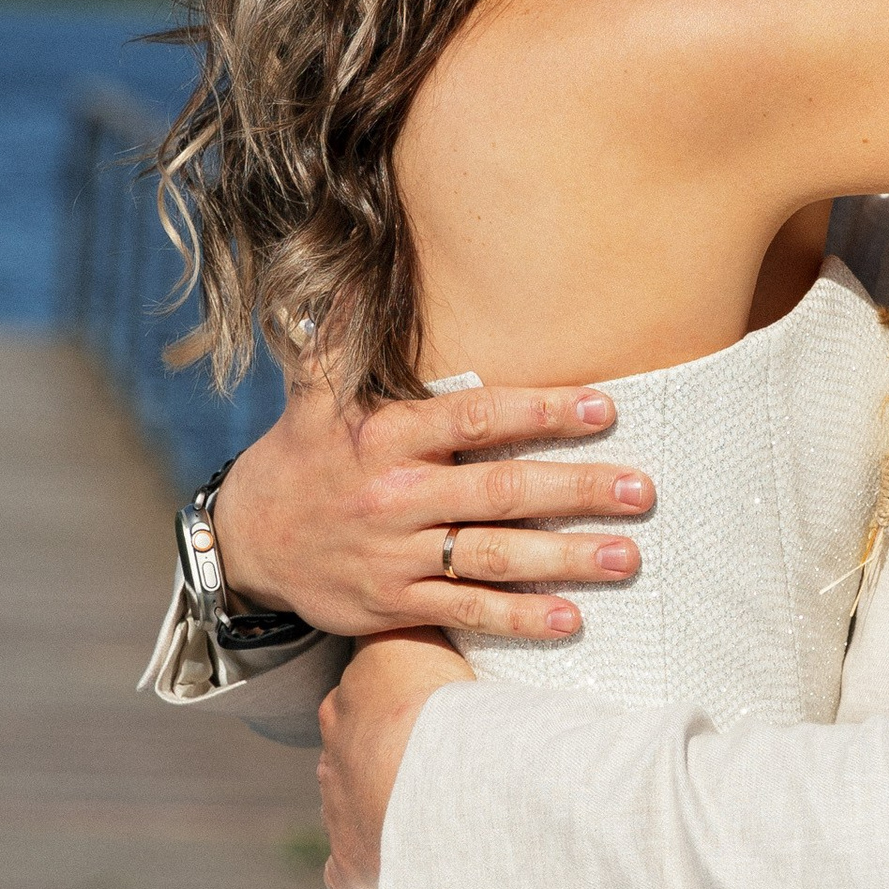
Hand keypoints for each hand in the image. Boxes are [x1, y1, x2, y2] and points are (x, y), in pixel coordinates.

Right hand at [212, 372, 654, 645]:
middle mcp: (396, 496)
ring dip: (564, 560)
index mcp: (386, 436)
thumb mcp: (315, 391)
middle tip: (641, 489)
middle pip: (498, 492)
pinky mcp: (395, 607)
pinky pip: (466, 613)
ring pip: (493, 558)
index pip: (475, 418)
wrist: (248, 541)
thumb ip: (346, 332)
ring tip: (626, 557)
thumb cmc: (305, 454)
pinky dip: (518, 618)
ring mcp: (396, 556)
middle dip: (574, 490)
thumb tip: (364, 268)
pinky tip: (570, 620)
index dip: (539, 411)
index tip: (602, 407)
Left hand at [318, 634, 474, 888]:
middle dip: (382, 752)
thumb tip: (449, 603)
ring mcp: (337, 801)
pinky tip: (389, 869)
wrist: (439, 777)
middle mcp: (335, 743)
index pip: (363, 688)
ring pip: (351, 799)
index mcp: (353, 694)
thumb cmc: (446, 704)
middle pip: (352, 743)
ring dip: (381, 804)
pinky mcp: (348, 855)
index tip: (421, 706)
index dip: (393, 696)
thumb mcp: (435, 641)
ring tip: (429, 811)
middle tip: (432, 758)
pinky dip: (362, 868)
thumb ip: (431, 629)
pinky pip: (345, 867)